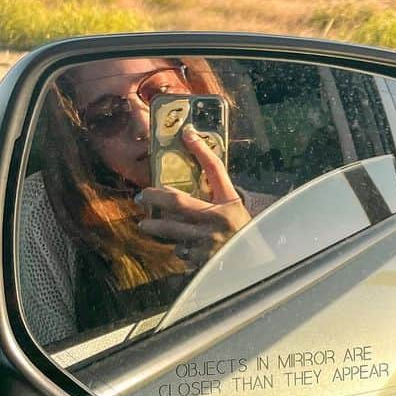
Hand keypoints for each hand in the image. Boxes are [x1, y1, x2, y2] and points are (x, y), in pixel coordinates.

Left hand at [136, 126, 250, 267]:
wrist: (254, 261)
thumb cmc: (241, 229)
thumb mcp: (232, 205)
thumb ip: (216, 186)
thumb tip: (195, 160)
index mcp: (228, 203)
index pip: (214, 170)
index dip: (201, 151)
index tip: (187, 134)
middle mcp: (217, 220)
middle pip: (178, 204)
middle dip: (156, 198)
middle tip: (141, 197)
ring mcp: (208, 242)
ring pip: (173, 230)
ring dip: (156, 227)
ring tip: (144, 224)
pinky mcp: (201, 260)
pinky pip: (181, 251)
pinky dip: (176, 247)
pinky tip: (178, 245)